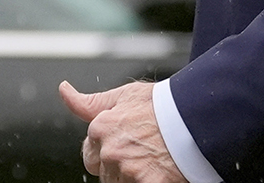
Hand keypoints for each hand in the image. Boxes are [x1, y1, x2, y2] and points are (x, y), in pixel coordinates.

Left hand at [60, 81, 187, 182]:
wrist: (199, 113)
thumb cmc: (166, 103)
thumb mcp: (127, 95)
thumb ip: (90, 101)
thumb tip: (63, 90)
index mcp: (101, 128)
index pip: (90, 155)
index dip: (109, 151)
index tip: (130, 144)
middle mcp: (110, 150)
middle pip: (105, 172)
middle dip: (120, 166)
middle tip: (144, 152)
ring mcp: (128, 169)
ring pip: (120, 182)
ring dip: (135, 176)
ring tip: (156, 159)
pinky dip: (150, 181)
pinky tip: (161, 173)